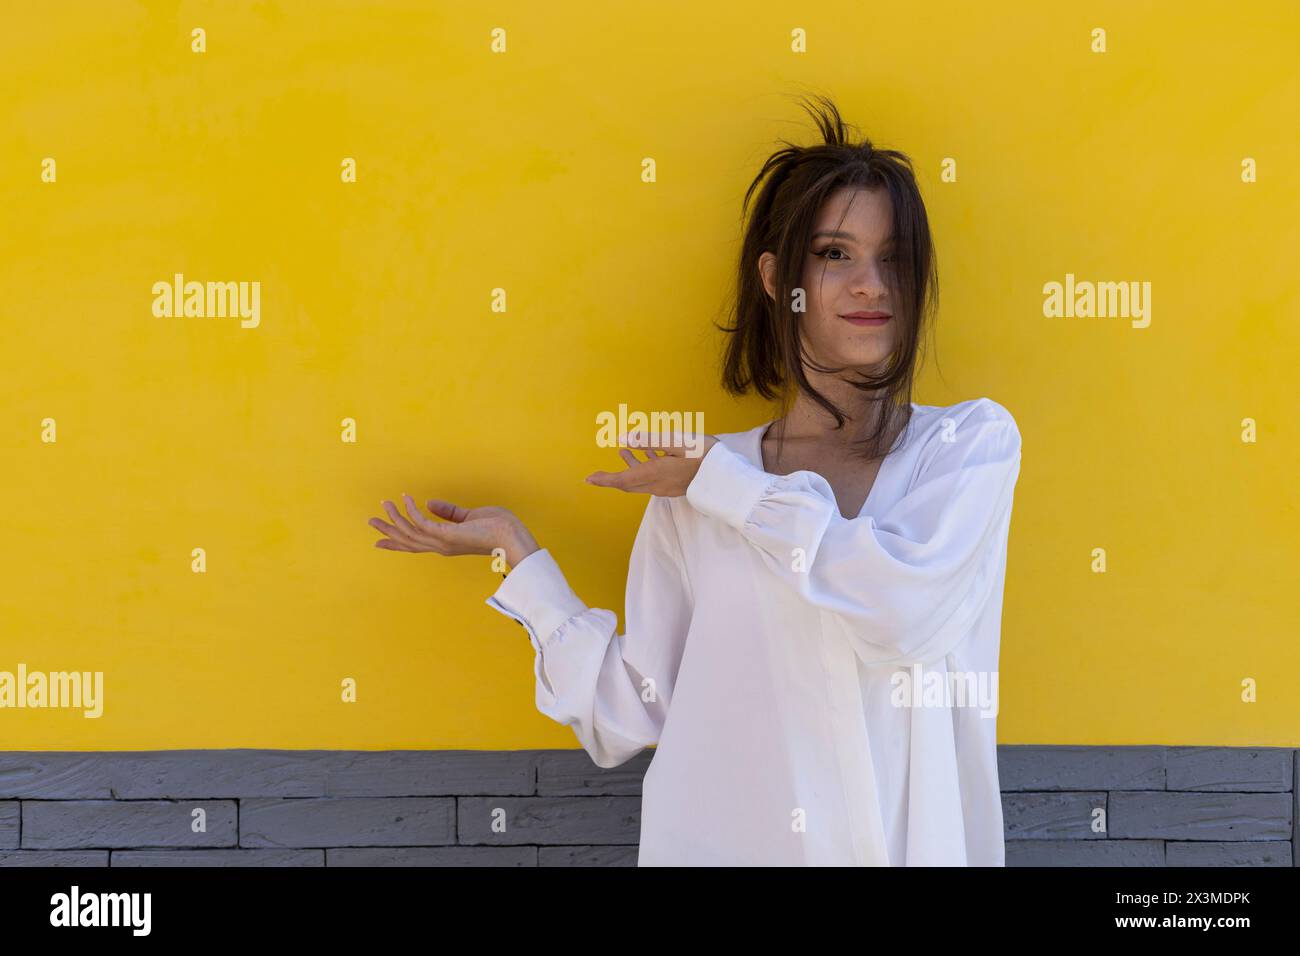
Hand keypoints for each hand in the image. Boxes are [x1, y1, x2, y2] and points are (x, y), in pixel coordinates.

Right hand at [368, 495, 538, 566]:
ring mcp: (443, 542)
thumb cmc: (497, 527)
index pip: (416, 544)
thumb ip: (449, 512)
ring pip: (410, 532)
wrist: (512, 535)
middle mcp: (441, 546)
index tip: (379, 541)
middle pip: (407, 541)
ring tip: (385, 503)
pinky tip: (405, 498)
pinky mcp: (447, 534)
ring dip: (395, 517)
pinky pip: (421, 522)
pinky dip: (410, 510)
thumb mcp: (469, 517)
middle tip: (370, 521)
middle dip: (388, 531)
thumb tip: (430, 503)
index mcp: (445, 544)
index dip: (397, 542)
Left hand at [585, 431, 718, 496]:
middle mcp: (657, 484)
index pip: (622, 480)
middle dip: (612, 477)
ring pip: (641, 480)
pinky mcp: (675, 485)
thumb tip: (622, 439)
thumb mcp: (675, 442)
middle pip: (629, 484)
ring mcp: (667, 487)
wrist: (727, 476)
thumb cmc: (703, 454)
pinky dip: (645, 467)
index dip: (604, 479)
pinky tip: (649, 454)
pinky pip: (653, 479)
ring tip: (623, 451)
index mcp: (655, 473)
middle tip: (597, 473)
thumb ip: (648, 440)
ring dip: (630, 468)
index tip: (588, 478)